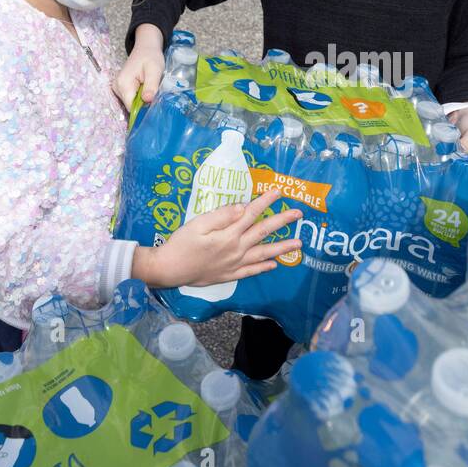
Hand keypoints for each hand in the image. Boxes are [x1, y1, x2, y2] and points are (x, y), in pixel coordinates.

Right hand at [114, 23, 164, 108]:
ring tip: (151, 91)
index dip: (143, 111)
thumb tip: (147, 100)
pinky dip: (140, 97)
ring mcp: (118, 88)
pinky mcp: (122, 88)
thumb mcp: (154, 70)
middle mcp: (117, 87)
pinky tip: (146, 90)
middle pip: (131, 106)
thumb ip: (151, 86)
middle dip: (144, 105)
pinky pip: (131, 98)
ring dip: (142, 101)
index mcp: (123, 84)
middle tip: (156, 97)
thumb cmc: (151, 57)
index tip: (154, 109)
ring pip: (131, 103)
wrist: (146, 48)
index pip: (131, 107)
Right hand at [136, 189, 302, 287]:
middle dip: (282, 221)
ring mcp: (234, 264)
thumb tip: (244, 207)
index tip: (279, 191)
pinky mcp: (229, 275)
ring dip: (282, 248)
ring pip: (263, 254)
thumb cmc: (181, 243)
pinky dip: (263, 267)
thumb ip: (222, 215)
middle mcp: (236, 249)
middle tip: (299, 213)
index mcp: (229, 234)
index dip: (266, 201)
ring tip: (298, 244)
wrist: (169, 269)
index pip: (252, 213)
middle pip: (263, 232)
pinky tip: (274, 265)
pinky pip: (251, 271)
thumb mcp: (198, 224)